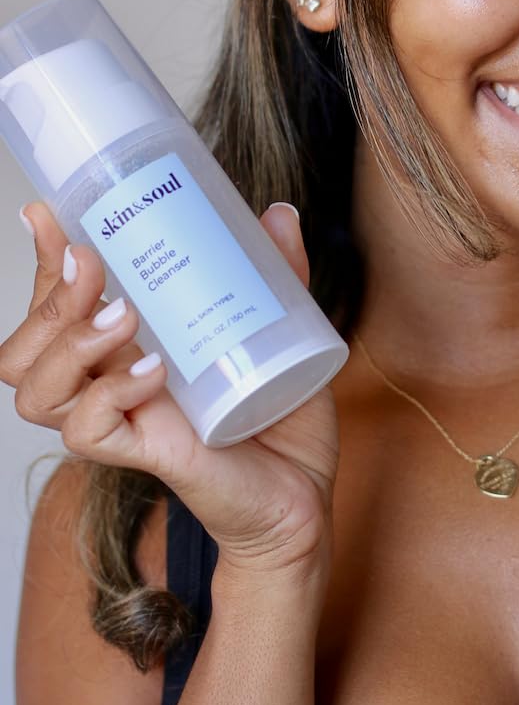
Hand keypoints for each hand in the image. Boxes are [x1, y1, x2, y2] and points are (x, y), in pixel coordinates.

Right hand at [1, 203, 339, 579]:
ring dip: (68, 344)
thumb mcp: (280, 329)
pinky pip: (89, 432)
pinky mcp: (148, 454)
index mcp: (129, 346)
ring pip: (35, 391)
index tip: (49, 214)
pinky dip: (109, 394)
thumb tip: (280, 213)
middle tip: (91, 262)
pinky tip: (151, 371)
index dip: (45, 262)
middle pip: (26, 348)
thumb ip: (278, 272)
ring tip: (123, 315)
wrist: (304, 491)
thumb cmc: (283, 417)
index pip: (58, 306)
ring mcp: (125, 421)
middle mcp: (112, 383)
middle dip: (48, 298)